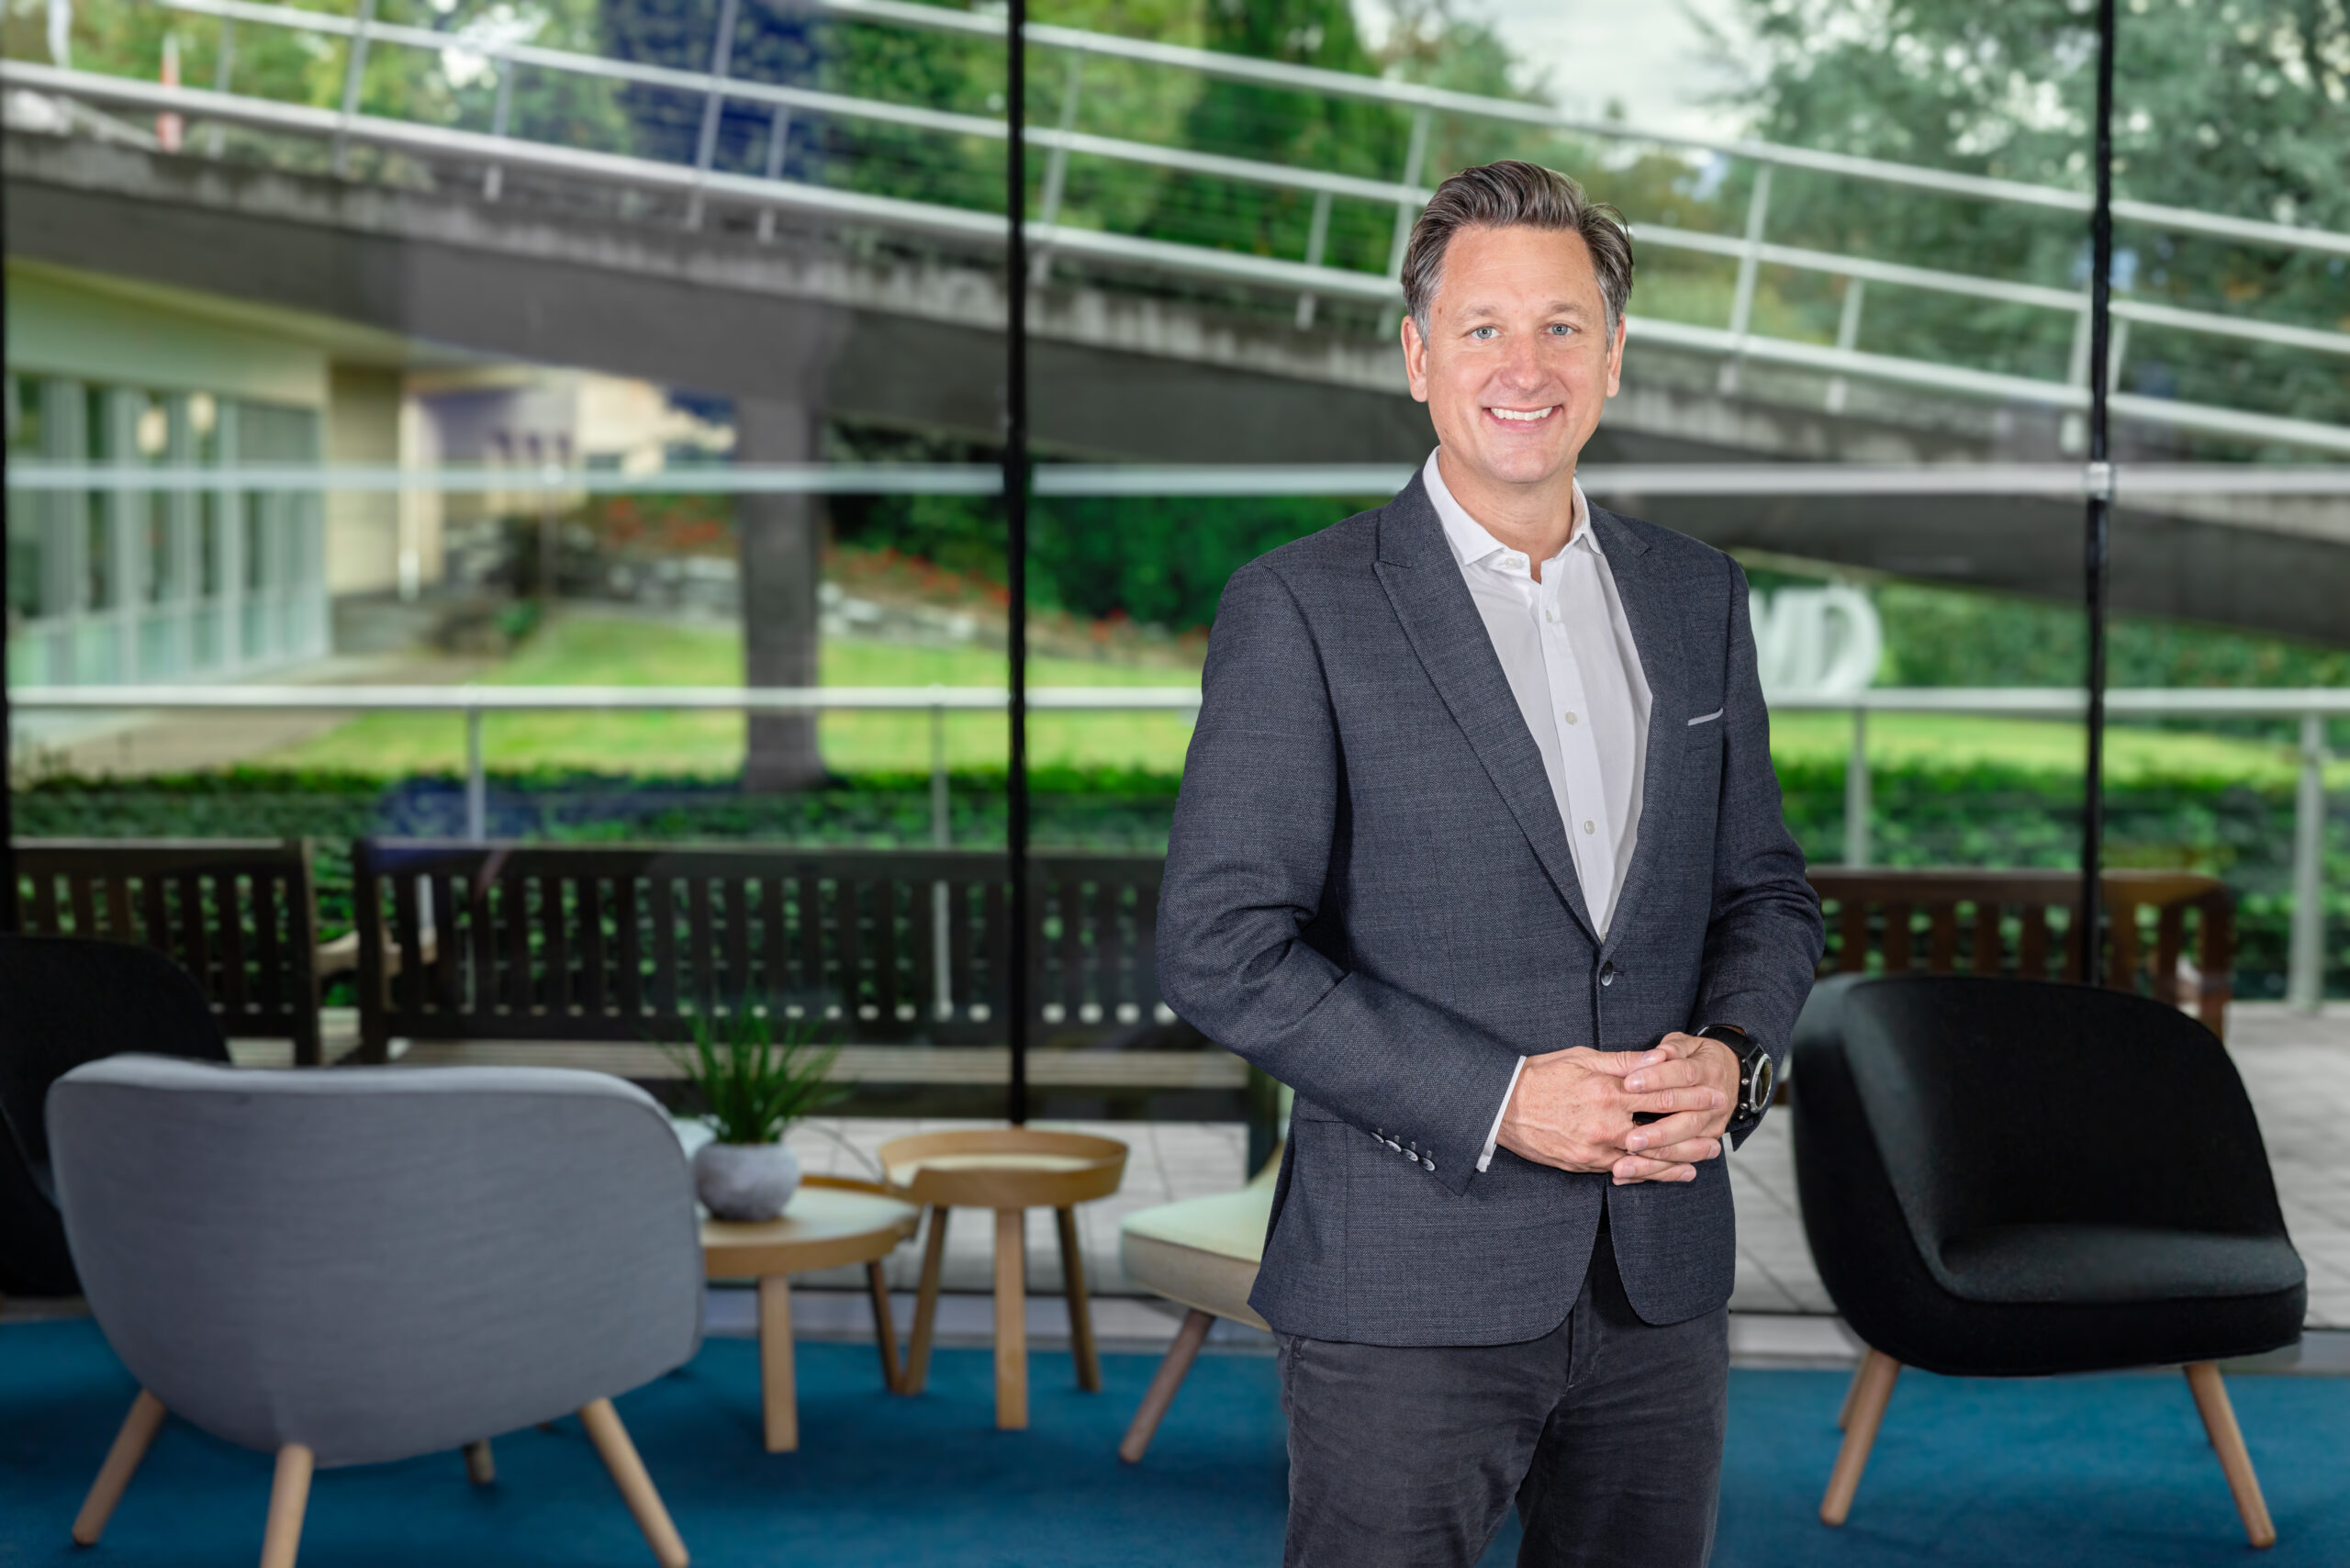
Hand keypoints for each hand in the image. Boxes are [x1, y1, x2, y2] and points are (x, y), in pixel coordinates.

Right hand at [1495, 1039, 1729, 1184]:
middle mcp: (1606, 1123)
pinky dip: (1649, 1175)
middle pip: (1661, 1133)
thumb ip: (1623, 1061)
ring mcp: (1596, 1148)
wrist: (1502, 1105)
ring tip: (1702, 1160)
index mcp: (1607, 1091)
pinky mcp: (1584, 1164)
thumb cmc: (1541, 1076)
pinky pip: (1624, 1173)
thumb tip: (1658, 1058)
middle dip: (1693, 1135)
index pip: (1661, 1094)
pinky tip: (1669, 1175)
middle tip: (1718, 1134)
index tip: (1714, 1094)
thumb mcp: (1582, 1058)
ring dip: (1678, 1161)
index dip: (1692, 1096)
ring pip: (1646, 1159)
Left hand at [1615, 1032, 1739, 1181]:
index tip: (1629, 1083)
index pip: (1683, 1075)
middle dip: (1656, 1132)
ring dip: (1655, 1157)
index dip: (1656, 1078)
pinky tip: (1629, 1176)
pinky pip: (1682, 1162)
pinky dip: (1656, 1171)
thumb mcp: (1686, 1043)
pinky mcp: (1707, 1142)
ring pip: (1686, 1146)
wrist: (1732, 1071)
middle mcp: (1715, 1102)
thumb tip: (1657, 1054)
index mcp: (1707, 1070)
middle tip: (1629, 1140)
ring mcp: (1712, 1126)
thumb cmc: (1696, 1056)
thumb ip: (1670, 1048)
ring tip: (1624, 1165)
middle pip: (1686, 1120)